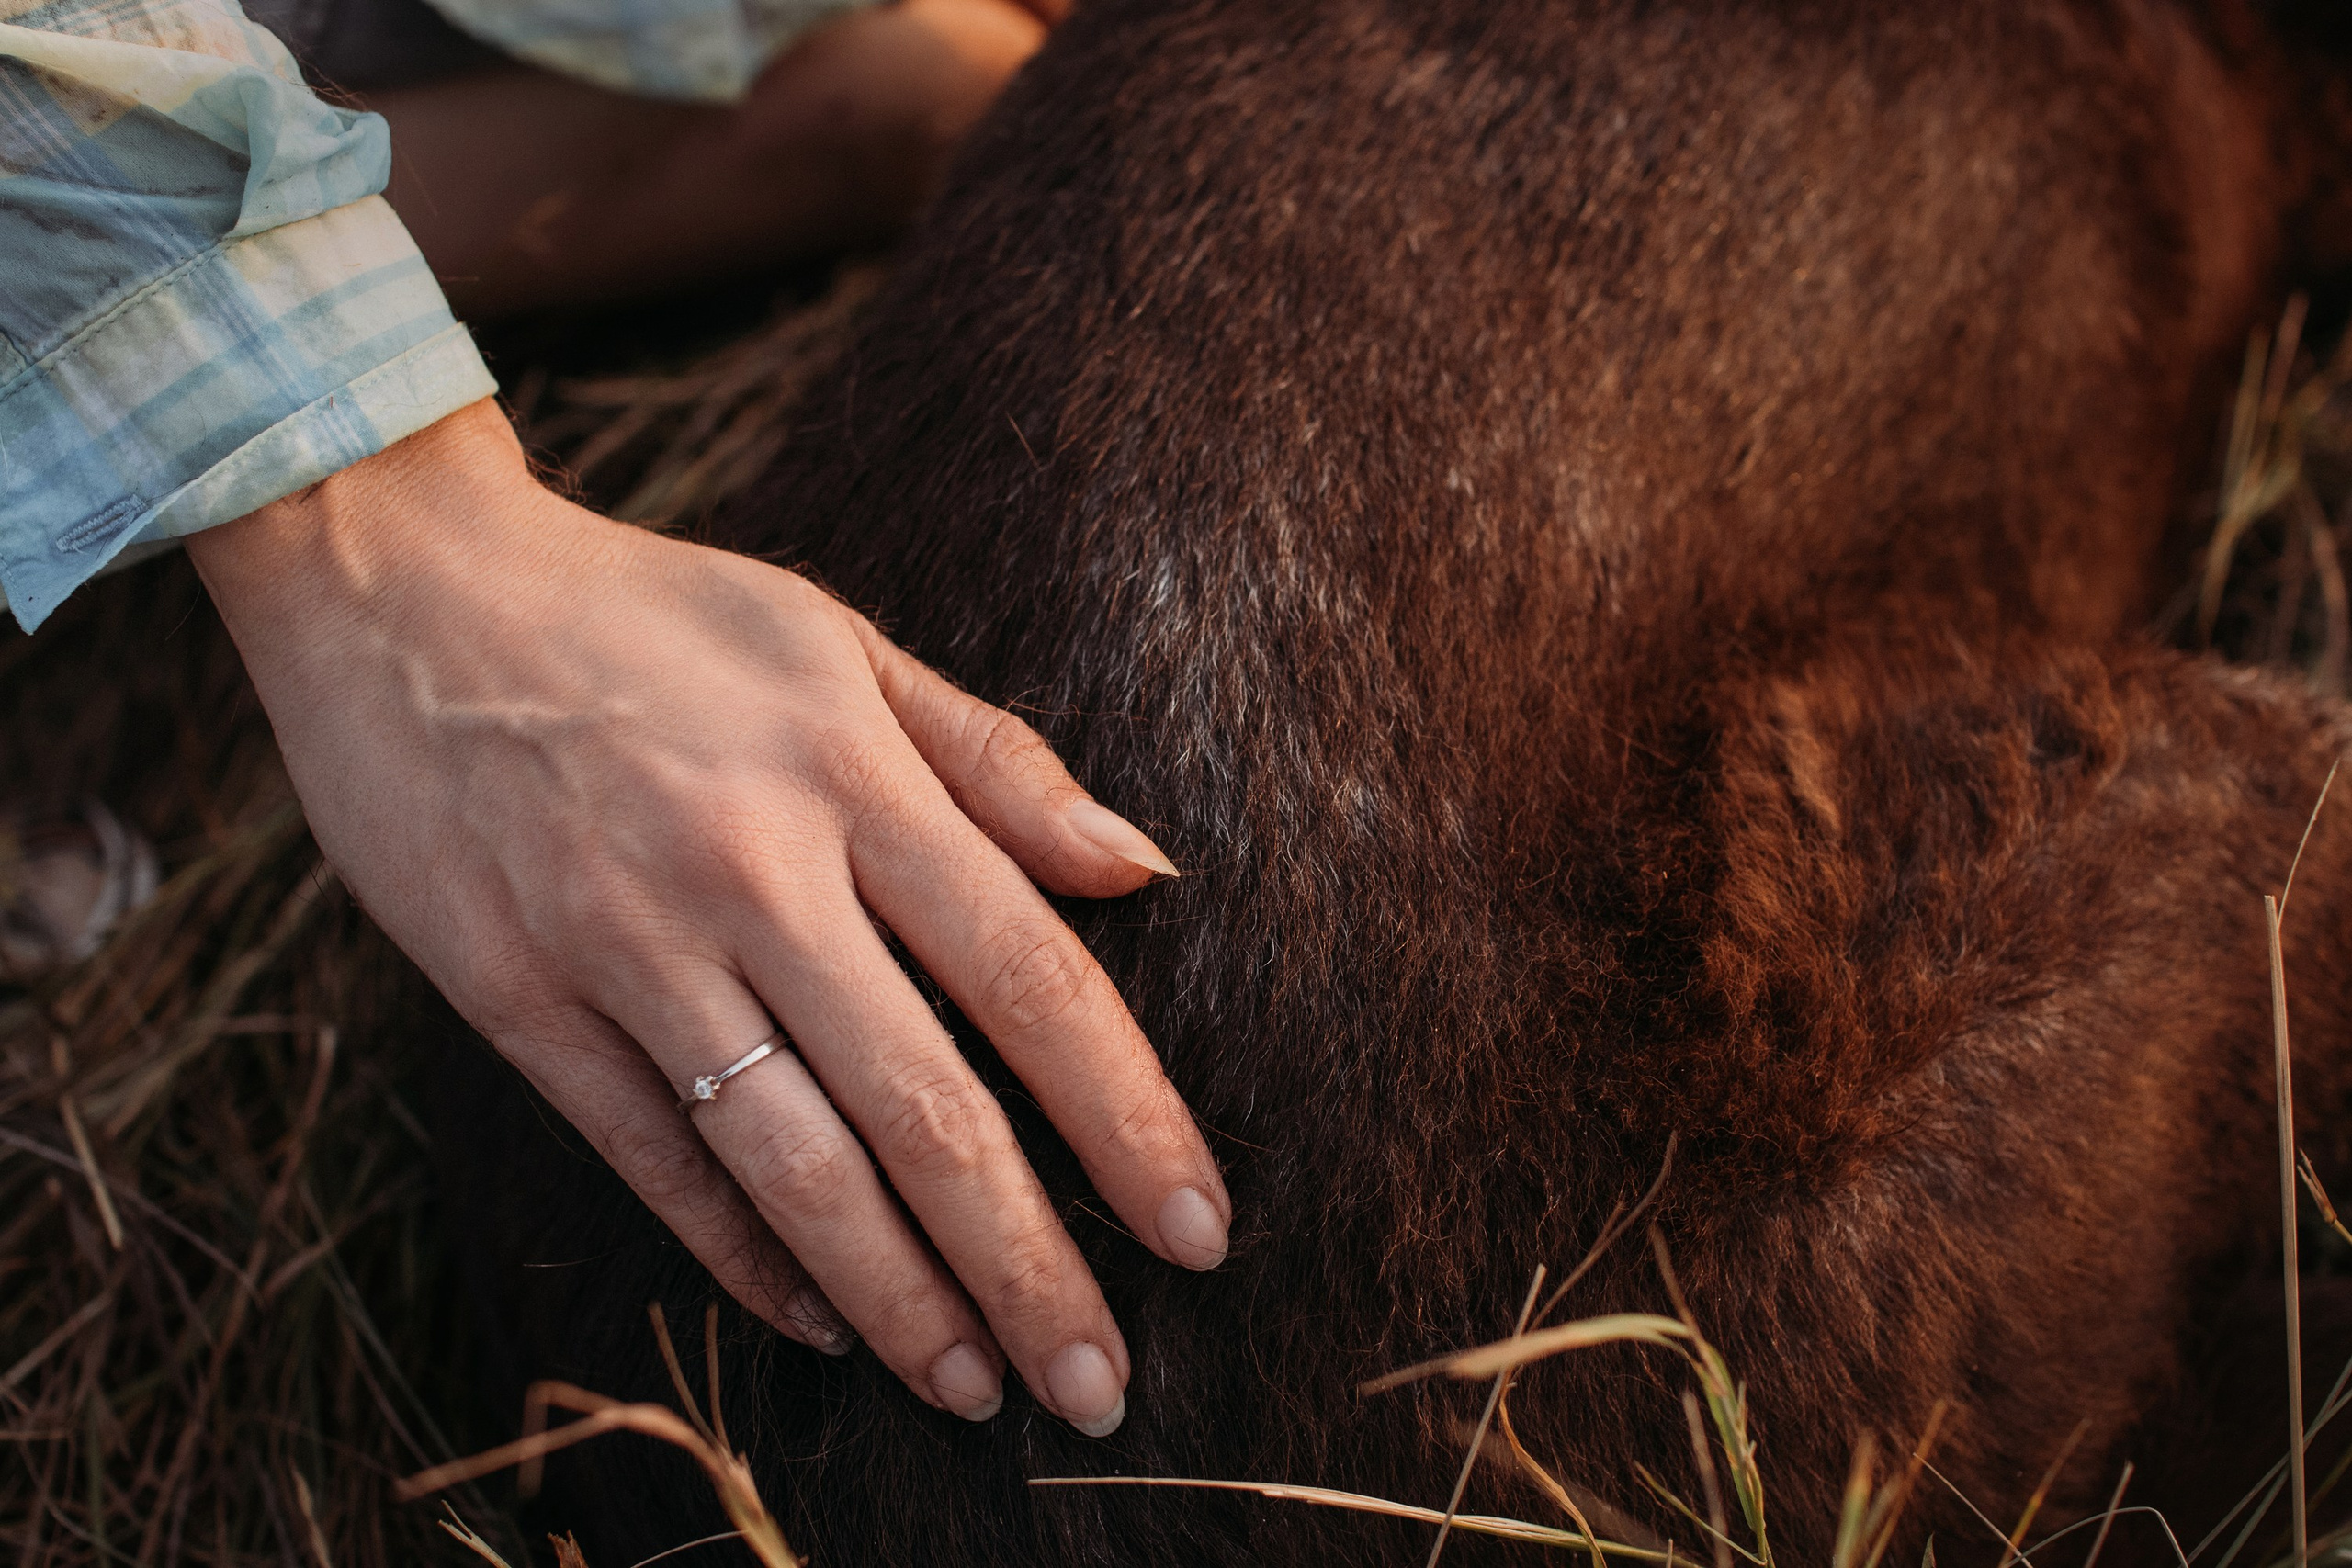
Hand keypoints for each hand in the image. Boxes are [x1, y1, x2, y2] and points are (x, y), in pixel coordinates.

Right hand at [187, 399, 1227, 1435]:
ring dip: (898, 1296)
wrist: (405, 588)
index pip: (1030, 973)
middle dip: (1027, 1263)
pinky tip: (822, 1319)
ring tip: (977, 1389)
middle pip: (925, 1103)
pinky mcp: (517, 997)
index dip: (1126, 1115)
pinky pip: (650, 1158)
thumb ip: (995, 759)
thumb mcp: (837, 641)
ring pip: (791, 1162)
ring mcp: (627, 942)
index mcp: (851, 774)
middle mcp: (752, 868)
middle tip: (1100, 1382)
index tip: (1198, 1228)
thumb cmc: (652, 614)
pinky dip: (741, 1255)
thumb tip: (1141, 865)